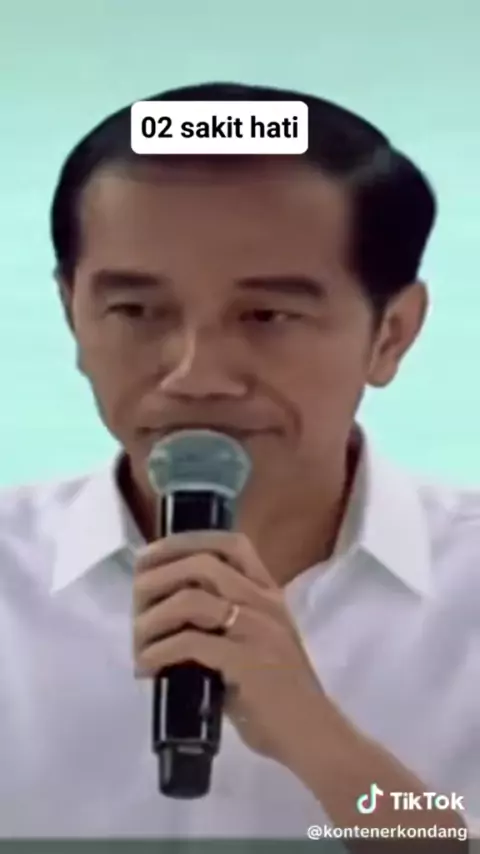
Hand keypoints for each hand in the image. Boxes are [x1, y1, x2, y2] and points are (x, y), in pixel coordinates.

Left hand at [133, 531, 327, 767]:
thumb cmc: (281, 691)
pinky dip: (159, 652)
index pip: (231, 544)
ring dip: (151, 620)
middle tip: (135, 602)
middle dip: (157, 578)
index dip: (185, 541)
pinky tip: (147, 667)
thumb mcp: (260, 640)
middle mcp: (264, 603)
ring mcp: (257, 631)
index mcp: (268, 594)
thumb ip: (229, 619)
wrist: (314, 734)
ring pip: (191, 601)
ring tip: (138, 643)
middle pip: (201, 564)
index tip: (151, 556)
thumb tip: (171, 610)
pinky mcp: (246, 663)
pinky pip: (190, 643)